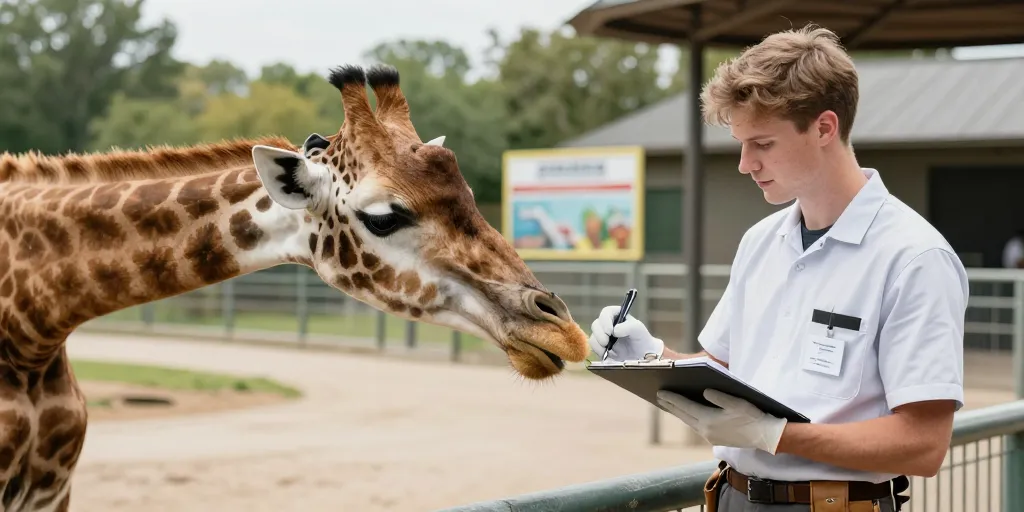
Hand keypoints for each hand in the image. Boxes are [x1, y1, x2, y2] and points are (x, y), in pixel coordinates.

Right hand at [588, 305, 663, 360]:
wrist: (643, 357)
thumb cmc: (642, 339)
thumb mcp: (639, 330)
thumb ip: (629, 327)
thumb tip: (615, 331)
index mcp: (617, 316)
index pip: (606, 312)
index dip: (605, 320)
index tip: (610, 331)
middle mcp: (608, 325)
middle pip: (596, 324)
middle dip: (599, 334)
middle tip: (606, 342)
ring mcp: (604, 337)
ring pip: (593, 337)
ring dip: (597, 343)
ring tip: (607, 350)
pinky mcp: (602, 349)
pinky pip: (594, 348)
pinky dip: (598, 351)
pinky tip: (606, 355)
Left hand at [656, 389, 787, 454]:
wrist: (764, 436)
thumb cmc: (752, 416)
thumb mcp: (737, 402)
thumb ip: (718, 396)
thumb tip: (704, 391)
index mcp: (709, 420)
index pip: (685, 407)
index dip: (672, 398)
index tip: (660, 392)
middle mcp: (706, 430)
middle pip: (683, 415)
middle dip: (671, 406)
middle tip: (659, 397)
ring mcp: (709, 436)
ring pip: (689, 422)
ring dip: (679, 413)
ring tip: (670, 405)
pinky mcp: (715, 439)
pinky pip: (696, 427)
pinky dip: (689, 418)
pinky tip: (687, 414)